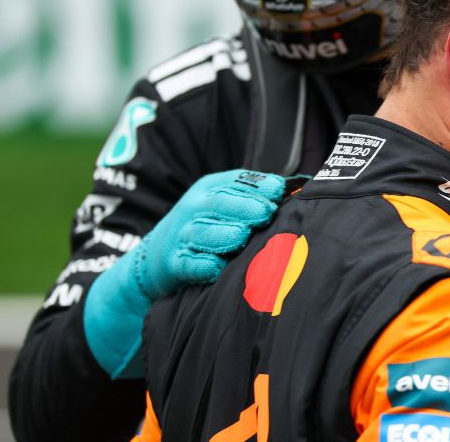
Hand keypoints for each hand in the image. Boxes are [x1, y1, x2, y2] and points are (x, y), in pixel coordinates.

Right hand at [83, 170, 285, 377]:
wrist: (155, 257)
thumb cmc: (204, 225)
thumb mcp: (223, 201)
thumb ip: (253, 194)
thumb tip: (293, 189)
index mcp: (209, 188)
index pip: (235, 182)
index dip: (258, 186)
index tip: (278, 193)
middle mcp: (194, 209)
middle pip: (219, 203)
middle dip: (245, 207)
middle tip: (266, 214)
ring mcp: (182, 237)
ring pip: (203, 233)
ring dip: (225, 234)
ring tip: (242, 237)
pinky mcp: (174, 265)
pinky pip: (189, 265)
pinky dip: (203, 266)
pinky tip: (218, 267)